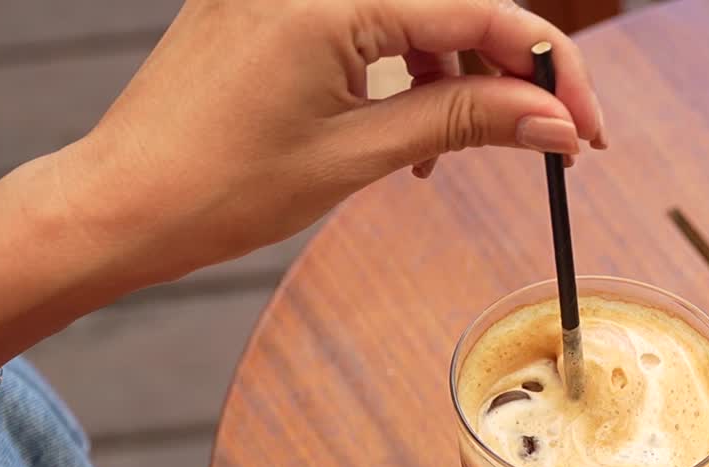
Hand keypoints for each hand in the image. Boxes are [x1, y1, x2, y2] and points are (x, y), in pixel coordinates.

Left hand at [61, 0, 605, 280]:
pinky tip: (410, 128)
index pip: (480, 12)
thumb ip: (465, 122)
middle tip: (548, 137)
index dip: (550, 70)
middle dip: (509, 71)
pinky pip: (370, 18)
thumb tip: (554, 121)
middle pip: (454, 6)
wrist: (122, 204)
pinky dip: (406, 67)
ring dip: (458, 74)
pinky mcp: (274, 5)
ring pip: (418, 12)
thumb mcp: (360, 154)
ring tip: (459, 149)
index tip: (587, 128)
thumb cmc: (219, 185)